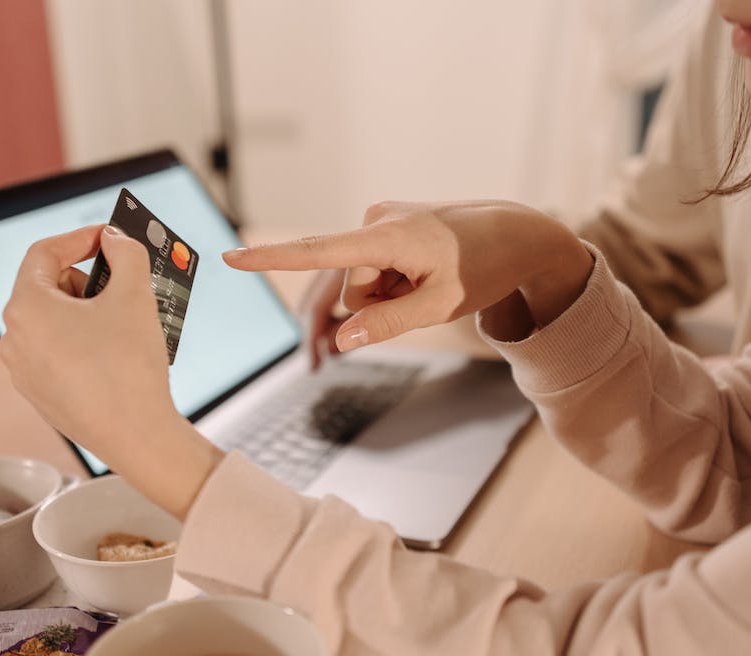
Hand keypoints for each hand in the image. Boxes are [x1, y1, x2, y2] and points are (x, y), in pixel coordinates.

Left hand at [0, 224, 221, 518]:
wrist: (136, 436)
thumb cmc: (129, 366)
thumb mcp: (134, 295)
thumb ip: (125, 253)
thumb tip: (115, 240)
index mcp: (26, 307)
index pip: (45, 252)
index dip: (80, 237)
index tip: (109, 236)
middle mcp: (14, 338)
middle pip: (50, 287)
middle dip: (90, 280)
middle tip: (125, 284)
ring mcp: (24, 370)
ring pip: (56, 321)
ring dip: (90, 312)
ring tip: (127, 321)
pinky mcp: (41, 394)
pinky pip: (59, 352)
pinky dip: (86, 342)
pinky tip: (117, 352)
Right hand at [223, 201, 592, 349]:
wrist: (518, 233)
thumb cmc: (486, 267)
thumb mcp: (442, 306)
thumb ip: (389, 323)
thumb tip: (343, 340)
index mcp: (387, 236)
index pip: (318, 253)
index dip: (272, 260)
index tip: (232, 258)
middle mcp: (375, 220)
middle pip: (351, 289)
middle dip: (380, 305)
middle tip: (427, 297)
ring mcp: (380, 221)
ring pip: (362, 283)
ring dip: (390, 295)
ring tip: (431, 282)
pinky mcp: (386, 226)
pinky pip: (374, 269)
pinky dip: (395, 283)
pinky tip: (425, 274)